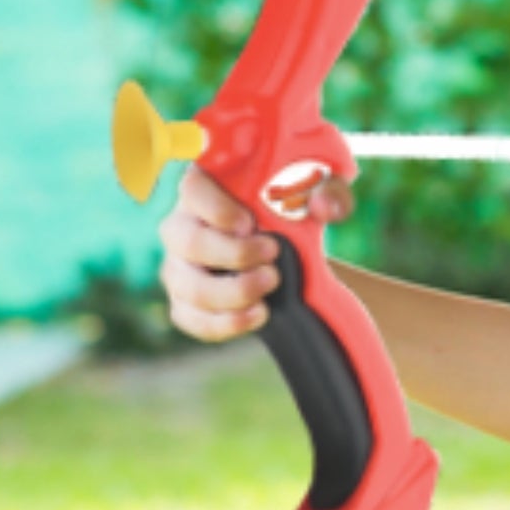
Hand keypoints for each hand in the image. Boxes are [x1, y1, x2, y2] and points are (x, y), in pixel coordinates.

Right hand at [158, 160, 355, 340]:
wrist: (292, 247)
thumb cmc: (294, 206)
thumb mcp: (319, 190)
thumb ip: (329, 190)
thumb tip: (322, 206)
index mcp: (208, 186)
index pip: (192, 188)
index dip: (216, 209)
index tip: (250, 224)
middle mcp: (183, 225)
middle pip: (186, 241)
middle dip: (233, 254)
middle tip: (273, 254)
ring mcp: (180, 266)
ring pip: (187, 286)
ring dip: (233, 291)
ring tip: (271, 282)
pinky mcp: (186, 301)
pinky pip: (190, 319)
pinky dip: (226, 323)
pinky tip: (259, 314)